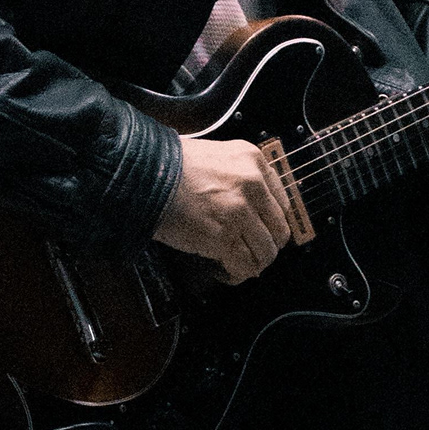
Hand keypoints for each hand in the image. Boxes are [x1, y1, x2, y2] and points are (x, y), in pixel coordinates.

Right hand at [153, 135, 292, 282]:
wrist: (145, 176)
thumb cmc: (171, 166)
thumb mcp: (216, 156)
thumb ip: (240, 176)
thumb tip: (253, 206)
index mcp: (253, 161)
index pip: (282, 202)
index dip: (272, 223)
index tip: (262, 232)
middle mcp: (252, 185)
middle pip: (279, 230)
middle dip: (265, 246)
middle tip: (250, 252)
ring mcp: (239, 212)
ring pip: (265, 252)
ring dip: (253, 263)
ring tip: (237, 265)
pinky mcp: (222, 237)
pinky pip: (243, 265)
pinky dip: (236, 273)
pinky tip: (225, 271)